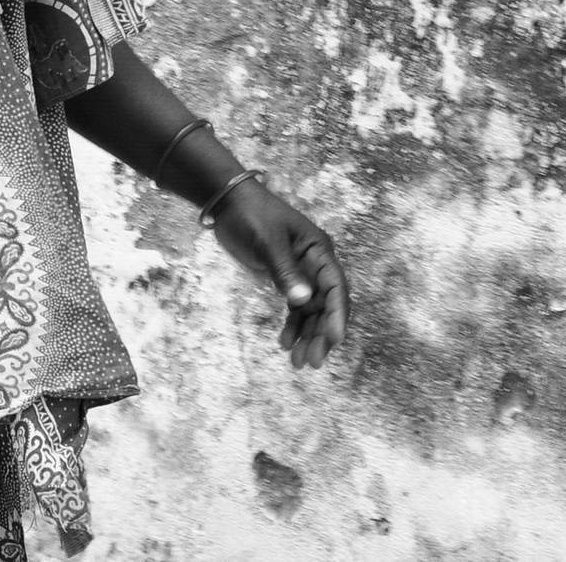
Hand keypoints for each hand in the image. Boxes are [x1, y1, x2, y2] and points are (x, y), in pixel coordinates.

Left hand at [208, 179, 348, 368]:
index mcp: (319, 251)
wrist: (228, 203)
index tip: (335, 340)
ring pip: (311, 310)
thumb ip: (284, 271)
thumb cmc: (250, 216)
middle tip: (312, 362)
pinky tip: (284, 343)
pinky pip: (296, 307)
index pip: (335, 287)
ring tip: (297, 362)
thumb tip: (303, 301)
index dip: (337, 315)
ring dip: (307, 335)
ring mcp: (302, 272)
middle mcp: (315, 263)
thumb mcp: (267, 242)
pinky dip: (293, 325)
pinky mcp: (286, 278)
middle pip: (326, 304)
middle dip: (321, 334)